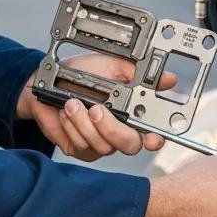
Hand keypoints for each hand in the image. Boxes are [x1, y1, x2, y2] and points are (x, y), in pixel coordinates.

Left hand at [17, 52, 176, 161]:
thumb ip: (141, 75)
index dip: (156, 139)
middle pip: (129, 145)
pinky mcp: (78, 148)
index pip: (151, 133)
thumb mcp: (114, 67)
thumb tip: (170, 79)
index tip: (153, 138)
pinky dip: (71, 127)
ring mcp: (98, 142)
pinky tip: (66, 113)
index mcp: (130, 113)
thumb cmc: (81, 73)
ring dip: (84, 123)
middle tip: (97, 109)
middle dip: (112, 129)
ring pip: (101, 146)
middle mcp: (117, 131)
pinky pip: (80, 146)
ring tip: (73, 103)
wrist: (46, 80)